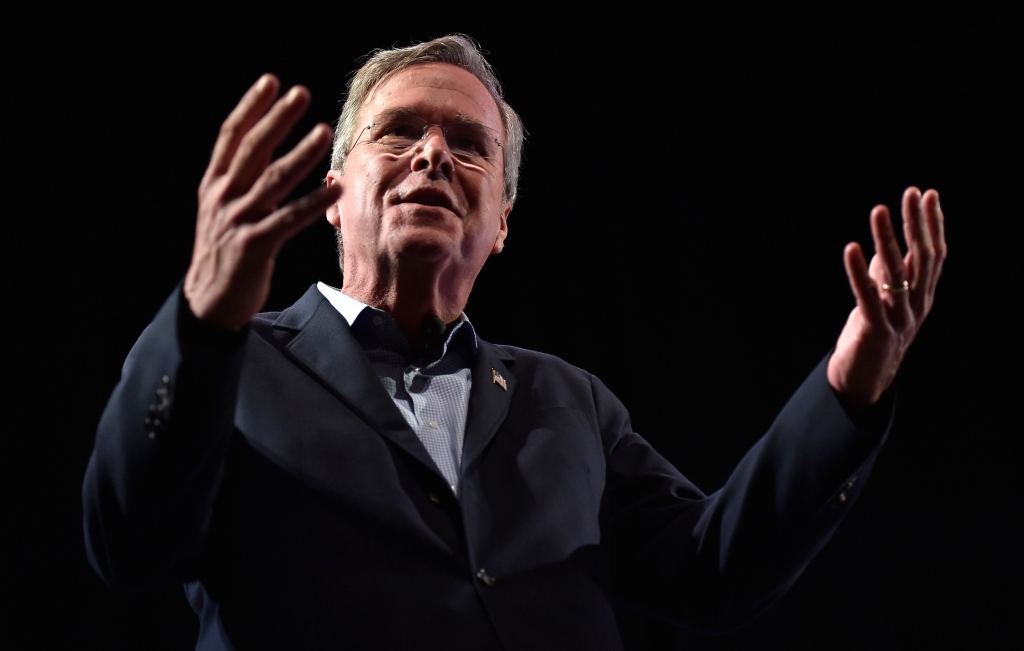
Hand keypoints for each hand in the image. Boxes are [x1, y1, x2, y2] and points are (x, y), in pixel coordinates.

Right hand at [183, 74, 341, 329]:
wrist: (208, 303)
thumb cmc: (224, 254)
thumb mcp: (223, 211)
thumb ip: (242, 182)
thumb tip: (266, 151)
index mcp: (215, 186)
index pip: (231, 137)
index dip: (251, 107)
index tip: (271, 81)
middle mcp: (223, 198)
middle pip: (253, 149)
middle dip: (277, 119)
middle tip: (300, 92)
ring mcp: (237, 221)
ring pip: (273, 180)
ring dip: (301, 154)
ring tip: (324, 131)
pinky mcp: (253, 246)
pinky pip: (288, 219)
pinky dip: (313, 203)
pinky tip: (335, 189)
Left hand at [827, 187, 946, 405]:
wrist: (864, 382)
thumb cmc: (873, 337)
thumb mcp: (883, 301)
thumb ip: (886, 276)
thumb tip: (883, 247)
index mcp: (922, 296)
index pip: (933, 254)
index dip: (932, 224)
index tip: (927, 194)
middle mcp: (917, 305)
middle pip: (922, 258)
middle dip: (917, 223)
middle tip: (912, 193)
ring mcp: (899, 319)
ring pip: (897, 274)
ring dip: (887, 239)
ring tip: (879, 210)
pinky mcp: (876, 331)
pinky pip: (868, 297)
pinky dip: (859, 272)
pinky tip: (852, 248)